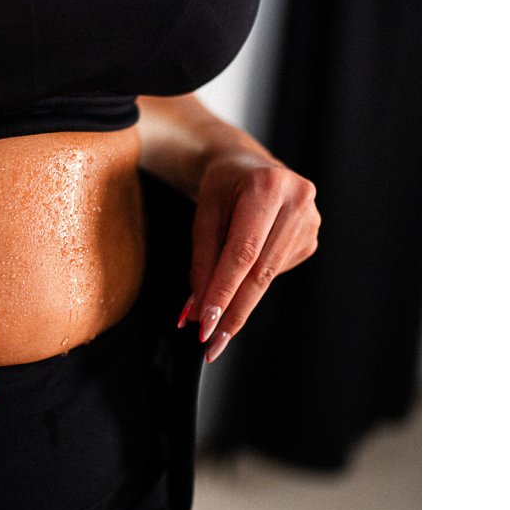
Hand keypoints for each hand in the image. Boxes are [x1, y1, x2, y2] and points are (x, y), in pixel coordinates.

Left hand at [178, 150, 319, 362]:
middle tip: (211, 343)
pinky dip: (253, 282)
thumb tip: (198, 311)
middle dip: (233, 310)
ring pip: (269, 277)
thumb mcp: (203, 215)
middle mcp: (297, 201)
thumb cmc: (222, 188)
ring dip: (240, 303)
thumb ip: (202, 261)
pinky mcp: (311, 238)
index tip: (207, 324)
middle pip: (261, 271)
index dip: (225, 291)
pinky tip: (243, 267)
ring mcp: (311, 221)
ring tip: (214, 321)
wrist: (246, 167)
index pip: (243, 252)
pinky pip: (275, 271)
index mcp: (268, 186)